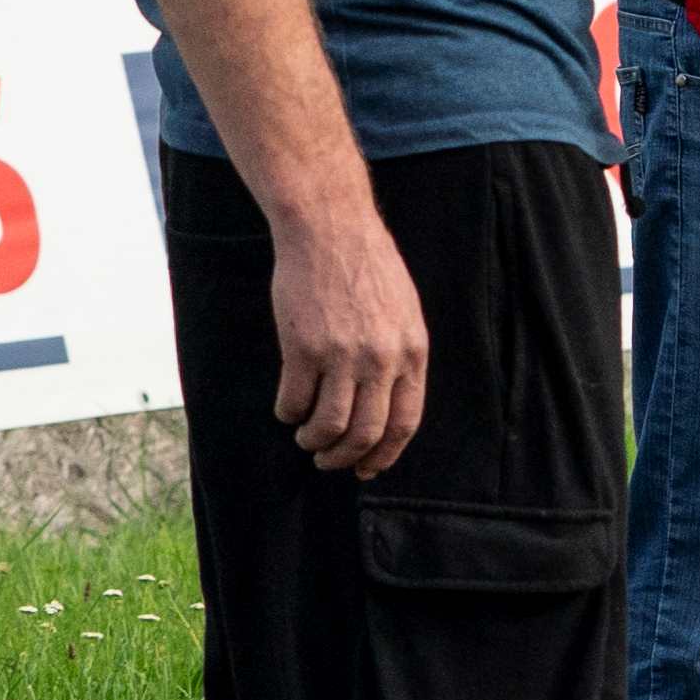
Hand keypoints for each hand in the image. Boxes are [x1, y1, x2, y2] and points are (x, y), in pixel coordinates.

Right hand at [266, 187, 431, 475]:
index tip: (367, 468)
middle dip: (345, 458)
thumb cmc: (368, 268)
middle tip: (328, 461)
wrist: (330, 231)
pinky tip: (287, 409)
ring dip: (314, 441)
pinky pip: (293, 400)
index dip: (384, 453)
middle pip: (366, 432)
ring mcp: (341, 355)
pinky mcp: (302, 347)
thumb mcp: (405, 312)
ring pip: (328, 425)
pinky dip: (288, 413)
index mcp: (412, 352)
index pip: (405, 422)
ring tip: (306, 438)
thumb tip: (387, 404)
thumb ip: (400, 356)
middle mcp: (381, 359)